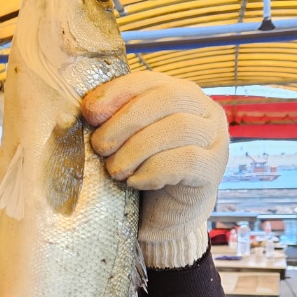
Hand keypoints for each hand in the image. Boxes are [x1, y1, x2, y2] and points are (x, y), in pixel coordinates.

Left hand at [83, 71, 228, 268]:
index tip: (90, 113)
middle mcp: (204, 111)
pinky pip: (187, 160)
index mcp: (180, 95)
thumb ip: (110, 122)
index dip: (118, 92)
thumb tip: (81, 112)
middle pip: (169, 98)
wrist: (164, 216)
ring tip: (115, 170)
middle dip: (126, 121)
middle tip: (100, 146)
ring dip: (137, 149)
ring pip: (180, 128)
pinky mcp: (214, 170)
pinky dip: (154, 170)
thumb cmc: (141, 171)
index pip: (150, 81)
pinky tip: (135, 181)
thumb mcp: (124, 141)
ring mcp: (215, 139)